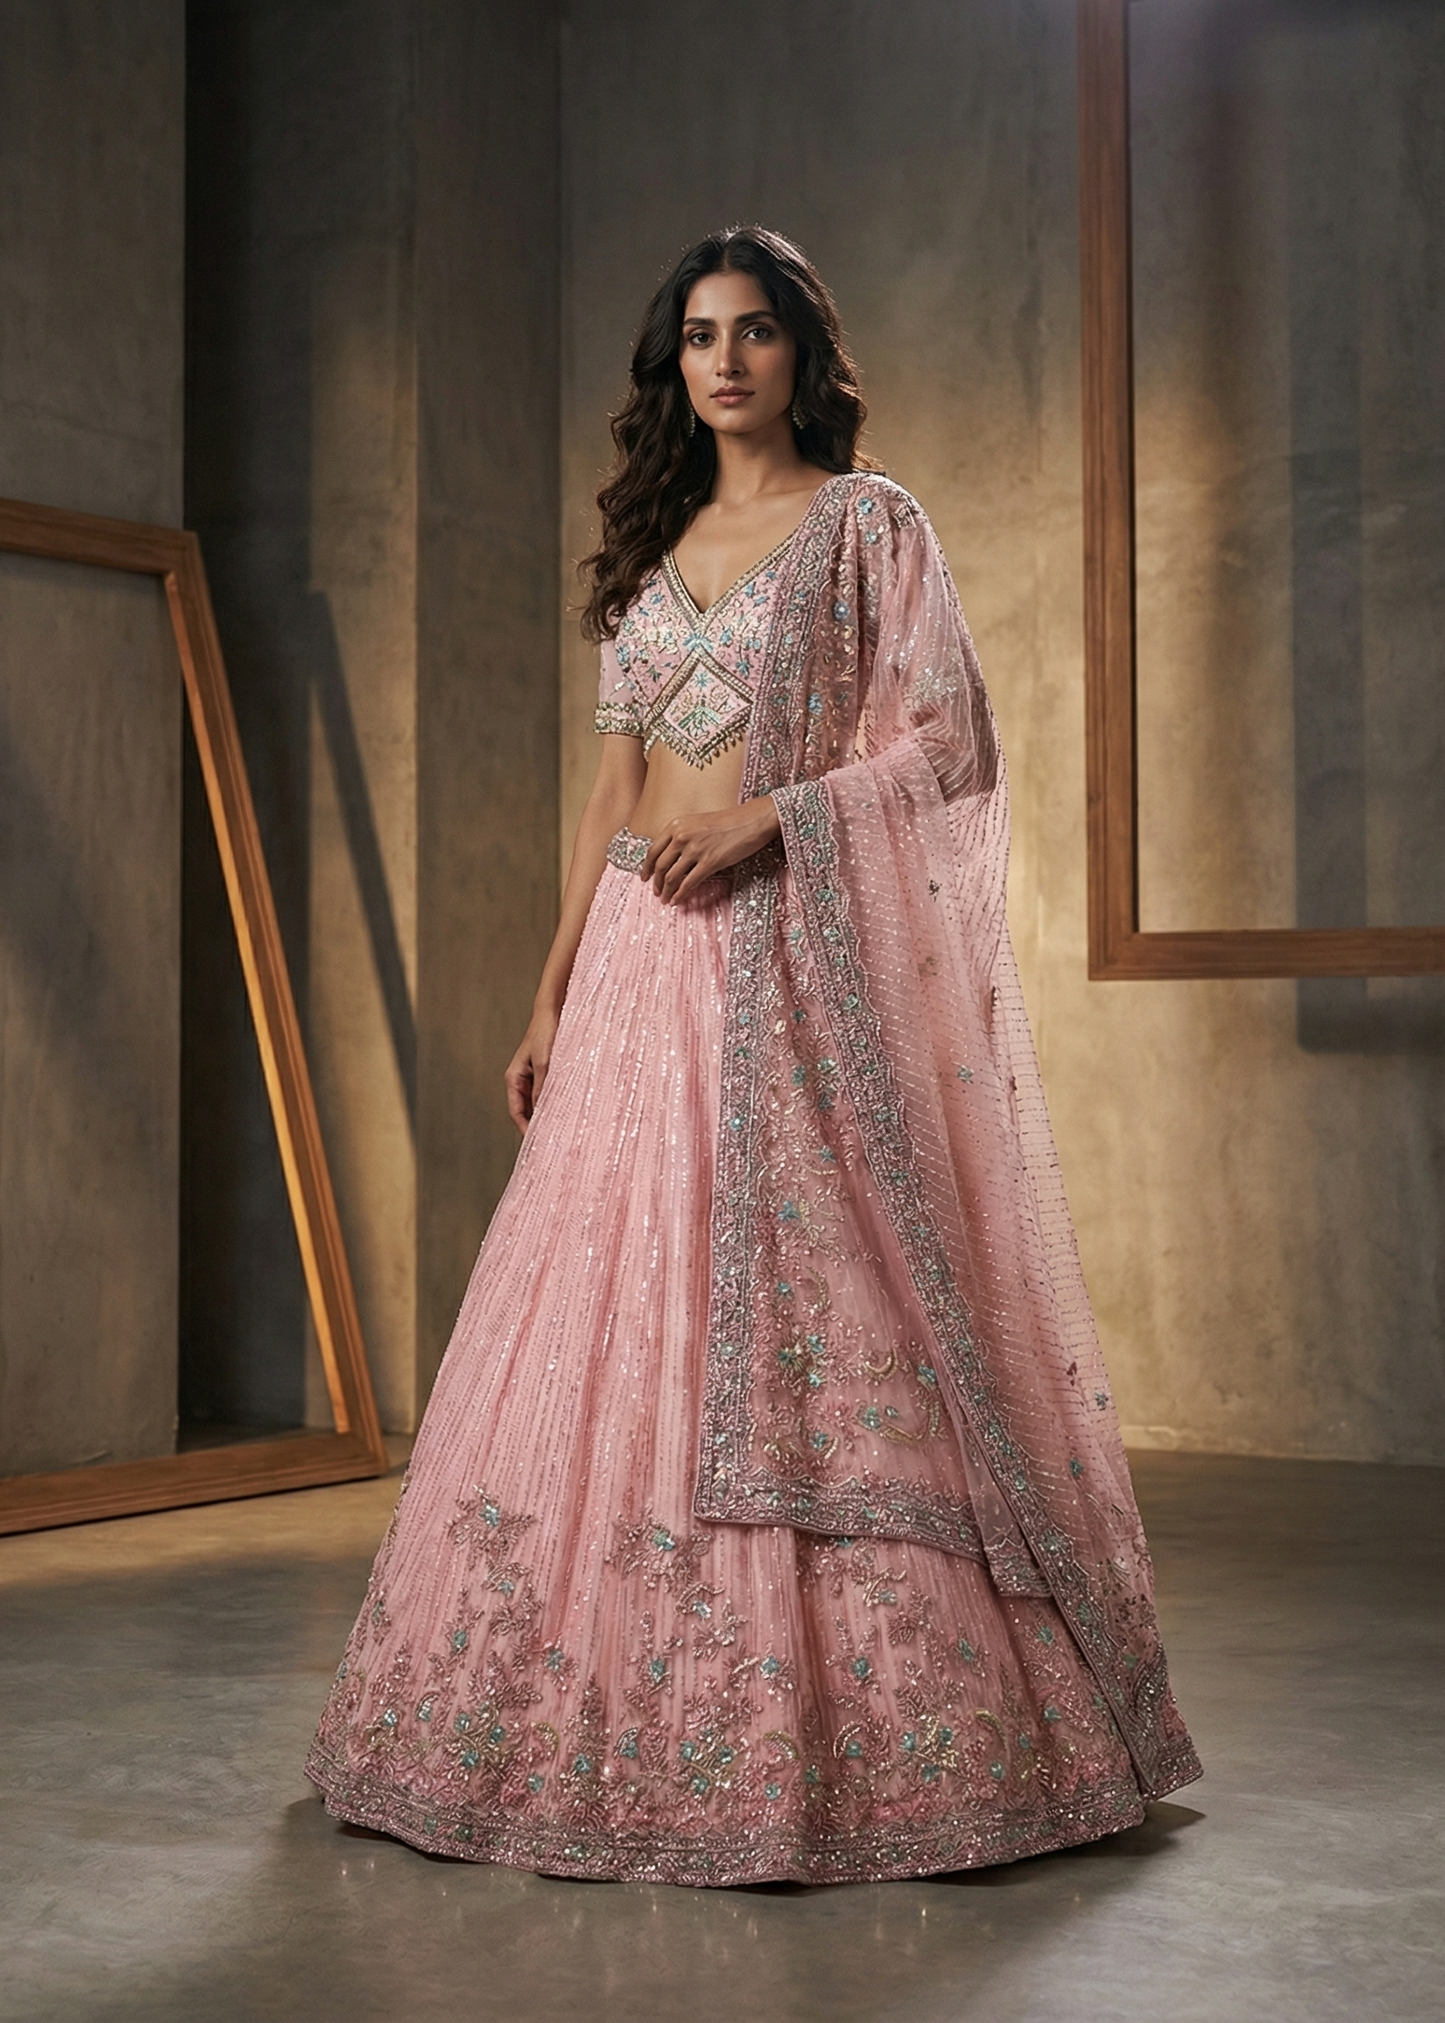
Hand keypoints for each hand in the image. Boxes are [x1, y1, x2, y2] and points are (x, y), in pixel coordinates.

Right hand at [505, 1005, 560, 1132]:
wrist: (553, 1012)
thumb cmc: (545, 1034)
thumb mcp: (545, 1064)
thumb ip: (542, 1088)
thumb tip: (542, 1112)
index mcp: (514, 1079)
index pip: (516, 1112)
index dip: (525, 1129)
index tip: (536, 1144)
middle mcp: (522, 1080)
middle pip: (526, 1110)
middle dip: (537, 1125)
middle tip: (551, 1142)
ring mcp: (533, 1077)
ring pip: (538, 1103)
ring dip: (547, 1114)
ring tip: (561, 1130)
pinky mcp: (545, 1072)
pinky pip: (547, 1093)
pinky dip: (554, 1102)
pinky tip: (566, 1111)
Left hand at [641, 798, 781, 903]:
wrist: (750, 820)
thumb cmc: (727, 822)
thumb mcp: (697, 823)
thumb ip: (682, 836)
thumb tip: (670, 857)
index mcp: (676, 825)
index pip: (653, 850)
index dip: (647, 867)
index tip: (645, 877)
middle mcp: (682, 836)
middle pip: (660, 865)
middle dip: (656, 882)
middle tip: (656, 892)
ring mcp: (695, 849)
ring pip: (672, 876)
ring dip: (667, 891)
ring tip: (665, 899)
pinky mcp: (710, 862)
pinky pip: (688, 883)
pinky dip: (680, 894)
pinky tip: (677, 900)